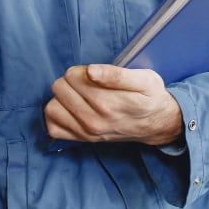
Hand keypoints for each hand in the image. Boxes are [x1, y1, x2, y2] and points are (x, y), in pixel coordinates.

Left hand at [44, 64, 182, 145]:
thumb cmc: (149, 97)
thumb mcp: (144, 79)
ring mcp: (87, 132)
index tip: (95, 74)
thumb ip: (116, 74)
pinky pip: (53, 127)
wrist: (156, 124)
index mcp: (109, 103)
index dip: (82, 70)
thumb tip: (90, 71)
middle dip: (71, 81)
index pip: (73, 76)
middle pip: (60, 87)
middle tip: (89, 84)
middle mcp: (95, 121)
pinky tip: (71, 109)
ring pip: (52, 106)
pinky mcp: (82, 139)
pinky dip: (58, 116)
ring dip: (62, 98)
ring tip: (79, 96)